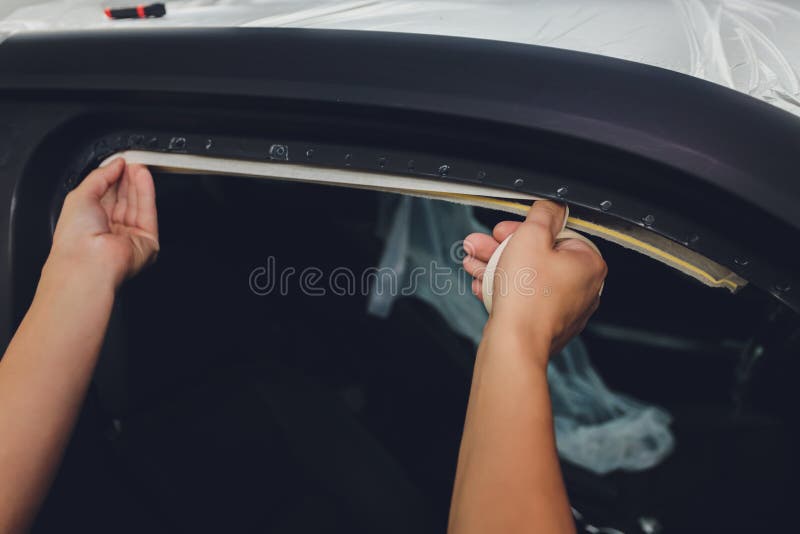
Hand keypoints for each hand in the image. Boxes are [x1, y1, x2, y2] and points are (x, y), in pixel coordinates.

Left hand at [46, 158, 159, 288]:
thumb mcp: (79, 194)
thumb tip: (115, 164)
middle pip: (124, 198)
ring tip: (139, 166)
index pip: (106, 195)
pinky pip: (148, 214)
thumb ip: (100, 176)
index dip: (113, 177)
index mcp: (90, 221)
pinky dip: (147, 194)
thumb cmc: (75, 238)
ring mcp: (128, 235)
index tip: (119, 163)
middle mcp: (109, 229)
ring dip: (138, 183)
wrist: (88, 261)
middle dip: (128, 179)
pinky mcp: (146, 242)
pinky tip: (144, 178)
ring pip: (137, 204)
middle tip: (131, 162)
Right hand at [463, 201, 605, 363]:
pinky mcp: (544, 325)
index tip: (503, 231)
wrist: (514, 344)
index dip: (524, 229)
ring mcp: (564, 310)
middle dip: (502, 248)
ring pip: (527, 278)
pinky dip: (503, 290)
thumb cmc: (526, 297)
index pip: (557, 233)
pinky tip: (482, 284)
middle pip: (538, 256)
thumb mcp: (531, 236)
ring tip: (472, 262)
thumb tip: (552, 205)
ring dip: (496, 267)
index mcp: (588, 264)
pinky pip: (524, 299)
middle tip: (480, 245)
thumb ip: (543, 213)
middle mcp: (582, 288)